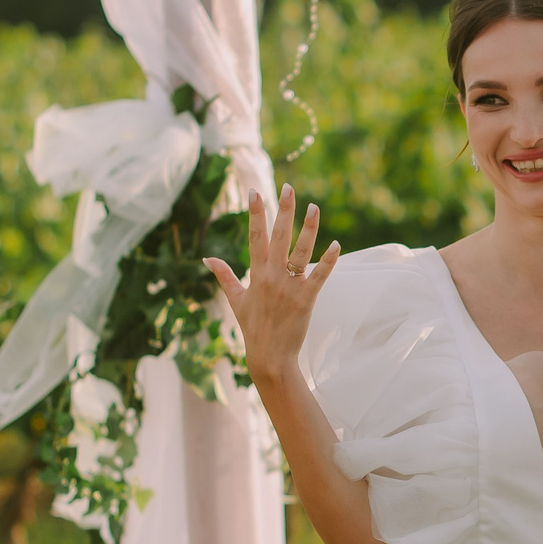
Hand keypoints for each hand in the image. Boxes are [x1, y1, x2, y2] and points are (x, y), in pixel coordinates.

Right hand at [203, 185, 339, 384]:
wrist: (269, 356)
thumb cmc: (252, 327)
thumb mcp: (235, 299)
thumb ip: (224, 275)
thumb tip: (206, 259)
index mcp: (255, 274)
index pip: (255, 237)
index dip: (255, 213)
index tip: (256, 192)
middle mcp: (272, 277)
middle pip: (279, 237)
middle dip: (283, 210)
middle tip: (289, 187)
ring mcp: (289, 287)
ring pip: (300, 251)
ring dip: (308, 228)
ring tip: (314, 206)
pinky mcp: (306, 299)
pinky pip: (319, 276)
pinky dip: (328, 261)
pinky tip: (336, 244)